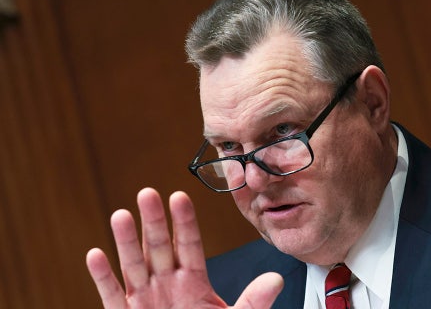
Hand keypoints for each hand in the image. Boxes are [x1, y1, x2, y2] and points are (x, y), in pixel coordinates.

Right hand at [86, 187, 283, 307]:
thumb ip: (253, 300)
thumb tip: (276, 279)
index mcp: (193, 282)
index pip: (190, 245)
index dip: (185, 222)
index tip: (180, 196)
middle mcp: (167, 285)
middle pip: (160, 247)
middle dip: (155, 222)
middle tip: (148, 193)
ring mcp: (145, 300)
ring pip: (134, 266)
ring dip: (126, 242)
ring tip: (122, 215)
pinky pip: (113, 296)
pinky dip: (103, 278)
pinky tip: (95, 255)